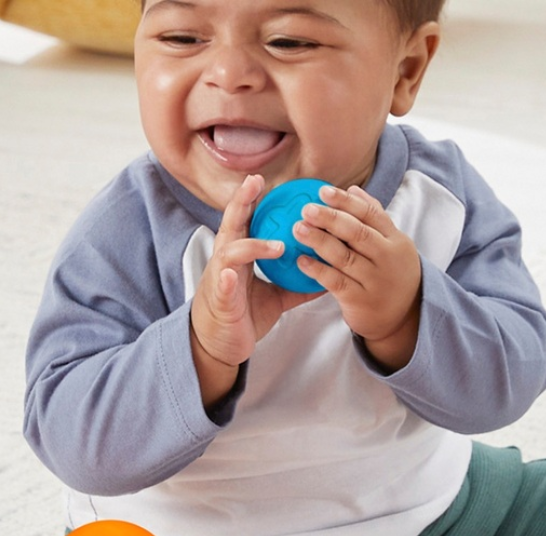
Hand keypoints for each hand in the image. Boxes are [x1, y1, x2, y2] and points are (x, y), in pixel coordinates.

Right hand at [190, 174, 317, 407]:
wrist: (220, 345)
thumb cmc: (243, 316)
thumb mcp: (275, 297)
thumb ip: (296, 283)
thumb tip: (325, 274)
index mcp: (240, 255)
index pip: (246, 220)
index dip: (253, 199)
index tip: (264, 179)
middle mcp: (227, 261)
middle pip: (232, 224)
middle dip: (242, 202)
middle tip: (255, 182)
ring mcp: (221, 279)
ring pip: (230, 252)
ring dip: (252, 246)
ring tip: (277, 247)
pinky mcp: (220, 301)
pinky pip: (222, 287)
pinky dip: (226, 279)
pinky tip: (232, 275)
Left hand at [293, 185, 421, 370]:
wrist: (403, 319)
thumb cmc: (390, 276)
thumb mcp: (390, 245)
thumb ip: (373, 218)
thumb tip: (352, 189)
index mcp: (395, 239)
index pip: (370, 214)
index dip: (346, 202)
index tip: (323, 191)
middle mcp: (387, 257)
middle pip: (357, 233)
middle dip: (330, 218)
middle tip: (306, 209)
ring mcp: (374, 280)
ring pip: (344, 256)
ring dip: (319, 241)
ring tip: (298, 229)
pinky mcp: (360, 300)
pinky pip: (335, 282)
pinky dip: (318, 270)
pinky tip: (300, 261)